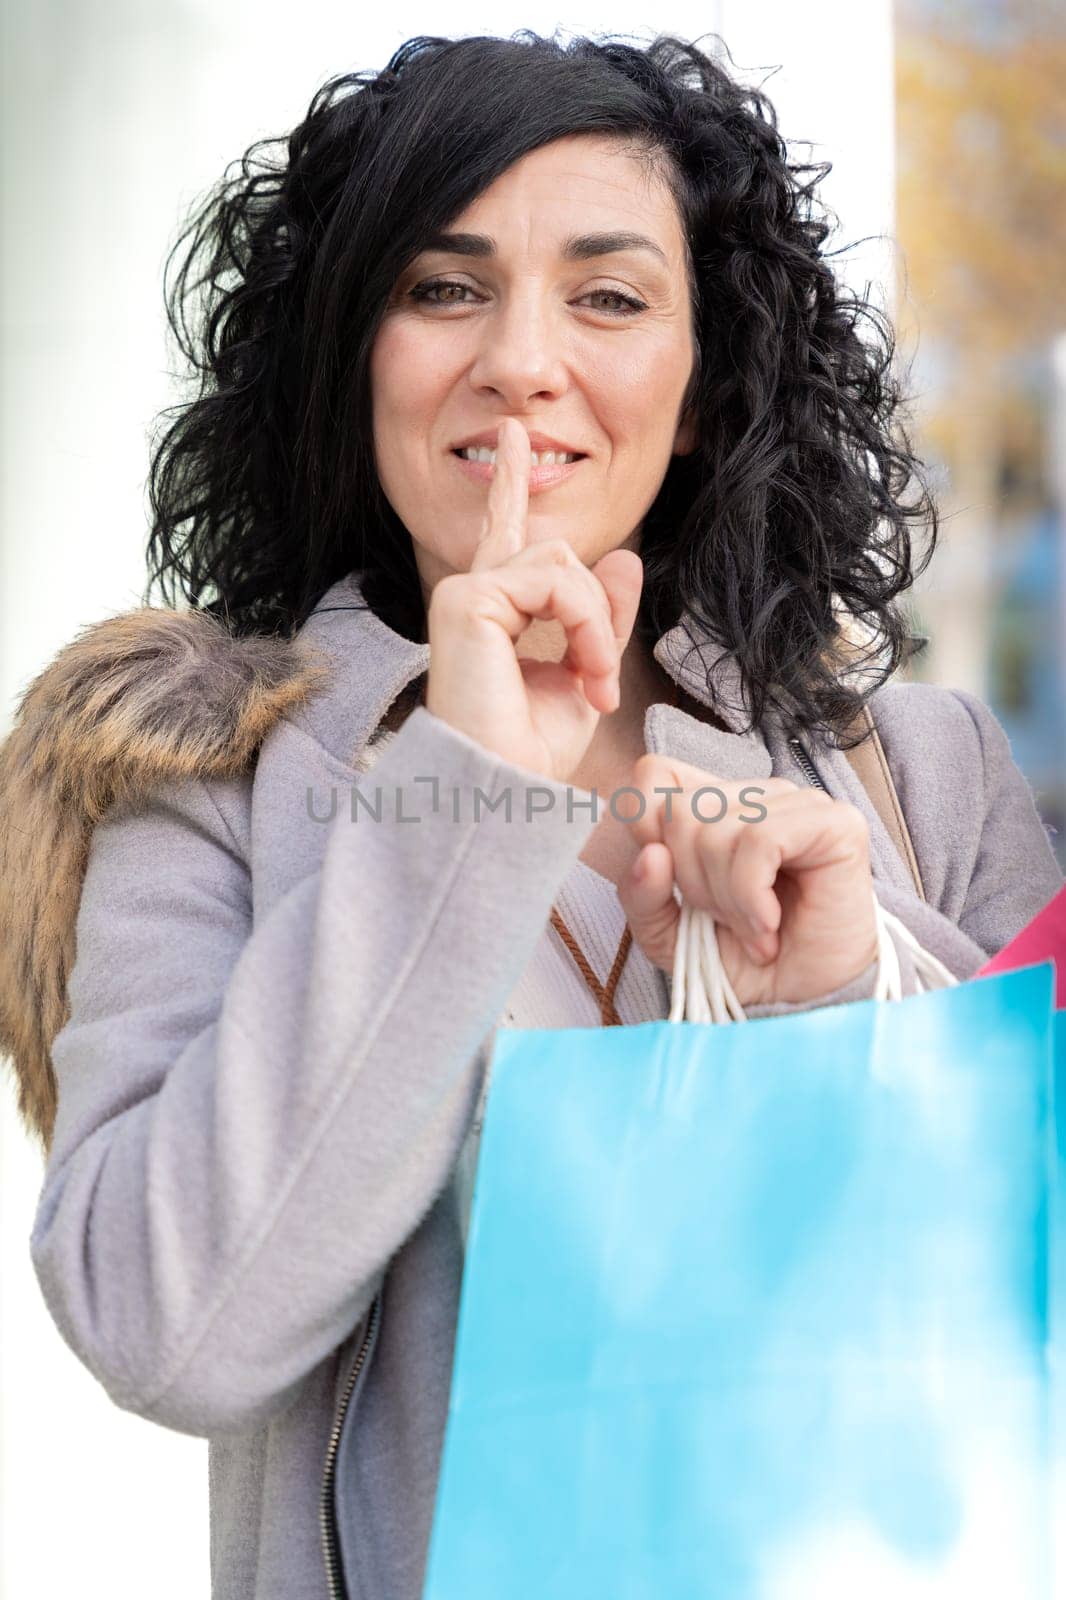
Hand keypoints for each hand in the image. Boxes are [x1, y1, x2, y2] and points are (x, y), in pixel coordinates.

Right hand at [425, 417, 642, 782]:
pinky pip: (557, 582)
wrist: (505, 787)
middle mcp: (473, 594)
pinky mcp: (467, 598)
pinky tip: (582, 670)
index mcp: (494, 610)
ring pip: (564, 564)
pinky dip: (585, 626)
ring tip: (593, 683)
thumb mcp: (586, 674)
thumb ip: (604, 617)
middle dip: (597, 615)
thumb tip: (626, 558)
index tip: (513, 438)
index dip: (510, 484)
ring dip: (596, 626)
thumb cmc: (533, 750)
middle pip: (560, 555)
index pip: (506, 534)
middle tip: (599, 684)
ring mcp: (464, 592)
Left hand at [615, 755, 879, 1008]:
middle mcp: (756, 796)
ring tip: (753, 928)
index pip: (653, 774)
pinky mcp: (833, 823)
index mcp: (715, 806)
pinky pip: (759, 841)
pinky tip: (769, 924)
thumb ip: (641, 895)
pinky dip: (752, 896)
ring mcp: (797, 803)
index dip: (645, 825)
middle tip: (726, 920)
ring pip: (717, 829)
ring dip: (726, 899)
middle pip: (679, 811)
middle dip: (691, 883)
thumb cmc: (741, 960)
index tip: (669, 879)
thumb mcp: (666, 934)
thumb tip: (651, 855)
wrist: (803, 1000)